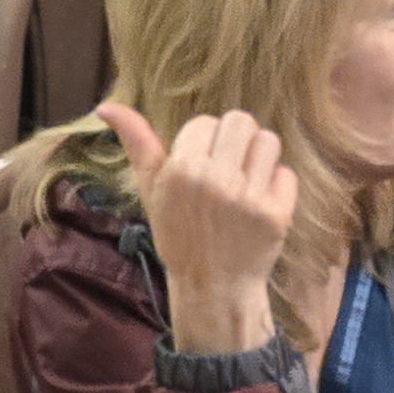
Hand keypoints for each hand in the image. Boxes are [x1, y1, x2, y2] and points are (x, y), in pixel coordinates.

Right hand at [99, 103, 293, 354]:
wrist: (211, 287)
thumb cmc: (179, 234)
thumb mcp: (151, 191)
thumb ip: (136, 143)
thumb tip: (107, 106)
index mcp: (181, 170)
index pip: (206, 122)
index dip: (205, 141)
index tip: (201, 166)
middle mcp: (215, 181)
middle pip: (241, 121)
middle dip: (236, 139)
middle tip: (229, 165)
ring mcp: (248, 199)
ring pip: (268, 142)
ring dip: (259, 157)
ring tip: (246, 180)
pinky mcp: (276, 215)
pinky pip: (286, 174)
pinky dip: (277, 185)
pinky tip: (261, 204)